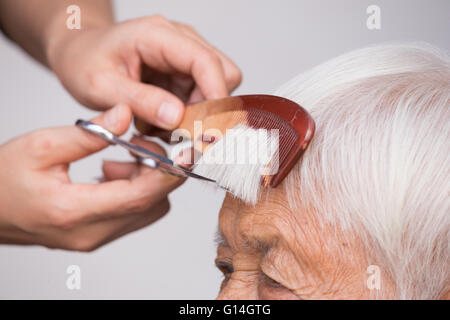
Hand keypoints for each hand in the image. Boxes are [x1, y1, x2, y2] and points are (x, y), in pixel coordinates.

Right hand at [0, 104, 183, 250]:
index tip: (189, 151)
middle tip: (139, 142)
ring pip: (147, 210)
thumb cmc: (3, 179)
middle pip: (150, 203)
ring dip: (146, 180)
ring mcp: (95, 239)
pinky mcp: (97, 236)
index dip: (170, 173)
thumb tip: (126, 115)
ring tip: (121, 156)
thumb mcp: (40, 146)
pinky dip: (135, 190)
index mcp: (75, 211)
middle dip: (158, 170)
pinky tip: (114, 171)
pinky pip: (133, 214)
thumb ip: (88, 133)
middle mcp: (91, 233)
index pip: (140, 196)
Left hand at [47, 15, 241, 129]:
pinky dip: (186, 117)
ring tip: (158, 126)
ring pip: (214, 91)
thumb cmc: (85, 62)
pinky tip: (159, 121)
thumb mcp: (101, 87)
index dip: (215, 96)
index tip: (209, 130)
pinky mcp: (183, 74)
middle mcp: (180, 41)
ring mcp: (184, 58)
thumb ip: (140, 101)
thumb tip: (178, 117)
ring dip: (195, 116)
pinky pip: (201, 100)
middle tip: (178, 132)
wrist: (79, 55)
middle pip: (222, 75)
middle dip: (207, 109)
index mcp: (158, 35)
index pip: (205, 61)